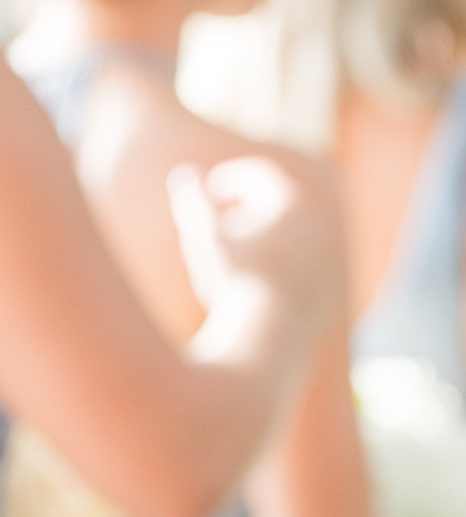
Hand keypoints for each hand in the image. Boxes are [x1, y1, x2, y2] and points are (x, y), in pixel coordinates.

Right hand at [168, 156, 343, 329]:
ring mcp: (330, 261)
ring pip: (297, 237)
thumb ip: (193, 202)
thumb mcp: (204, 238)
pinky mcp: (329, 293)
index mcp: (292, 204)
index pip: (261, 176)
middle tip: (224, 216)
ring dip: (268, 237)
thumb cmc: (234, 284)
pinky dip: (281, 267)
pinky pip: (306, 269)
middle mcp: (319, 227)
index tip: (208, 192)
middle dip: (253, 206)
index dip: (231, 180)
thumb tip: (186, 174)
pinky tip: (255, 285)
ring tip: (238, 253)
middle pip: (285, 203)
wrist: (271, 342)